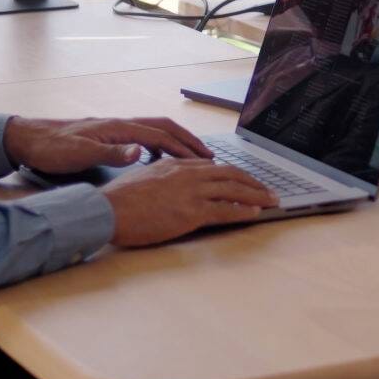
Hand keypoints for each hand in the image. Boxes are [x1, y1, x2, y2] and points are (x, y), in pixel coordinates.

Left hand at [4, 115, 214, 174]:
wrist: (28, 138)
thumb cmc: (51, 149)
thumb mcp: (80, 154)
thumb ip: (112, 152)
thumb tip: (141, 152)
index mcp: (118, 128)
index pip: (161, 136)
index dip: (184, 148)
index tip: (204, 161)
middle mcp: (120, 124)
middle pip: (164, 127)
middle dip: (188, 140)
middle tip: (208, 156)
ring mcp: (115, 128)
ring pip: (155, 130)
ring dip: (176, 141)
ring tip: (191, 157)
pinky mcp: (108, 134)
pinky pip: (143, 136)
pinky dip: (159, 144)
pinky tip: (158, 158)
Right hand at [99, 158, 277, 246]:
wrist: (108, 210)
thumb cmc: (120, 198)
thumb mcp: (146, 176)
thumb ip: (166, 175)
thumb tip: (177, 181)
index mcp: (177, 165)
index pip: (215, 166)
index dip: (235, 174)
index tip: (247, 180)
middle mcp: (189, 174)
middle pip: (231, 174)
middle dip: (253, 182)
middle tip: (268, 189)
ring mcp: (191, 192)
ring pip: (234, 190)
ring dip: (257, 195)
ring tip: (271, 200)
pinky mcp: (191, 212)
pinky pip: (225, 210)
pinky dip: (244, 211)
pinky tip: (255, 213)